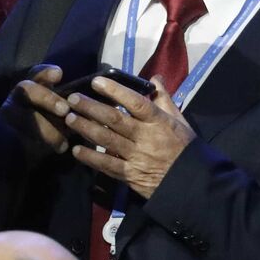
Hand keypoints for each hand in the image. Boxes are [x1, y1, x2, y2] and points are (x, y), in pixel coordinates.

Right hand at [0, 65, 72, 159]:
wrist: (30, 156)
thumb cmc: (50, 130)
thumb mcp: (61, 117)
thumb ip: (72, 111)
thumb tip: (93, 111)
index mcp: (32, 89)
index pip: (35, 75)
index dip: (45, 73)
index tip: (59, 74)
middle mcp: (16, 99)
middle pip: (26, 89)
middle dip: (47, 98)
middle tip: (65, 109)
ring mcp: (7, 115)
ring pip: (23, 116)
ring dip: (45, 128)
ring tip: (63, 141)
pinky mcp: (4, 134)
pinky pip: (20, 137)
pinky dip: (40, 144)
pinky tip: (59, 148)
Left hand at [63, 79, 194, 200]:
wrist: (191, 182)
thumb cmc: (184, 147)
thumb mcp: (179, 120)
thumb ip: (164, 98)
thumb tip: (154, 77)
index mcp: (158, 121)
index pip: (135, 102)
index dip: (115, 91)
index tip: (97, 81)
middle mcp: (145, 137)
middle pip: (114, 119)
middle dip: (91, 107)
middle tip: (72, 98)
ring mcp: (135, 156)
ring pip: (107, 139)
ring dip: (85, 128)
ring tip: (69, 118)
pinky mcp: (129, 175)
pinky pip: (107, 165)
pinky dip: (90, 157)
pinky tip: (76, 149)